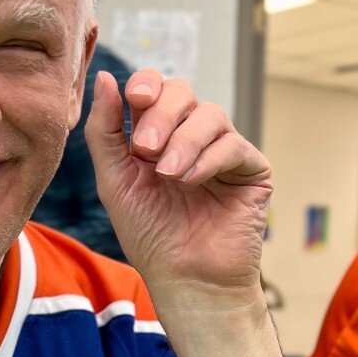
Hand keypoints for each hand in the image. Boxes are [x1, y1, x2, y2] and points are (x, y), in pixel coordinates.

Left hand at [84, 69, 271, 298]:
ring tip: (168, 175)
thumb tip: (106, 77)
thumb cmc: (149, 237)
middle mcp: (191, 138)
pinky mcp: (251, 171)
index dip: (147, 85)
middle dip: (162, 114)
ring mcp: (223, 152)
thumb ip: (106, 131)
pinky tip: (190, 181)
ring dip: (183, 140)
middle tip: (146, 151)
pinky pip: (233, 145)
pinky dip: (208, 159)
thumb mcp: (115, 181)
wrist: (185, 279)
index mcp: (157, 136)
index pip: (156, 89)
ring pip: (210, 115)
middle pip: (183, 93)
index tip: (135, 99)